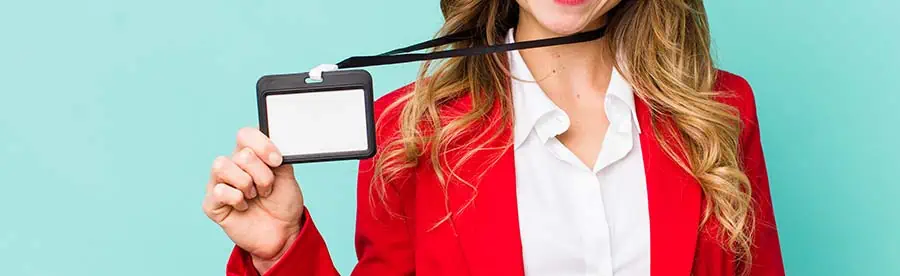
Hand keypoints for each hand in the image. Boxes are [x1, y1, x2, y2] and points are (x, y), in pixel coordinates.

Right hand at [202, 127, 303, 271]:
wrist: (283, 232)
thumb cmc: (283, 202)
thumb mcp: (287, 175)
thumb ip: (278, 155)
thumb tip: (271, 141)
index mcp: (250, 153)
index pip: (245, 134)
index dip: (262, 145)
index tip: (278, 161)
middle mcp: (232, 164)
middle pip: (241, 154)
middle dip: (262, 174)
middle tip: (268, 188)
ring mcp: (219, 183)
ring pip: (222, 166)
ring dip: (246, 184)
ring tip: (254, 196)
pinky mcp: (212, 203)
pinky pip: (218, 190)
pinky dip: (237, 200)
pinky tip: (244, 207)